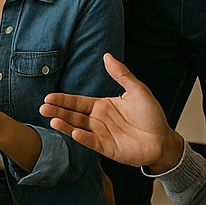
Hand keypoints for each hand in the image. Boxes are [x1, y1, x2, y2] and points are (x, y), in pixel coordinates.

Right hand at [38, 53, 182, 172]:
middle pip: (73, 115)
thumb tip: (107, 56)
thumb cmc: (151, 115)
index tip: (48, 96)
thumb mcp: (137, 90)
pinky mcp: (107, 149)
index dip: (63, 99)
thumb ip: (121, 74)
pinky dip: (82, 138)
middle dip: (57, 111)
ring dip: (65, 124)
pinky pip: (92, 142)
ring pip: (78, 128)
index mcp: (102, 106)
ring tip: (52, 120)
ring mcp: (101, 135)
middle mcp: (98, 120)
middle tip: (42, 108)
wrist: (163, 139)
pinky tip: (74, 132)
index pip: (77, 102)